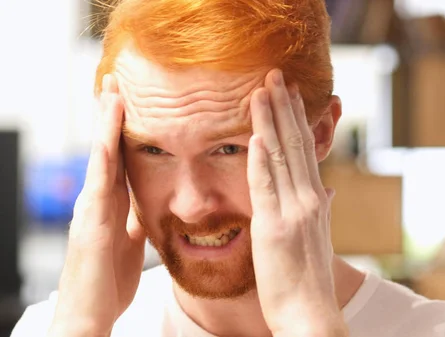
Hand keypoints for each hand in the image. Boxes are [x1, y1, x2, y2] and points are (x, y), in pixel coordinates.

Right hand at [48, 75, 145, 336]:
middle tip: (114, 80)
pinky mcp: (93, 224)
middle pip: (106, 149)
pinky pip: (100, 183)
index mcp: (110, 205)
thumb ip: (134, 221)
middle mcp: (98, 201)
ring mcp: (91, 210)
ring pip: (100, 158)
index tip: (127, 100)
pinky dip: (104, 157)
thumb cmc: (109, 281)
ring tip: (110, 91)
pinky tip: (108, 136)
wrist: (91, 314)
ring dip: (105, 124)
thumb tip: (145, 206)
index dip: (121, 129)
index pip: (117, 158)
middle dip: (109, 115)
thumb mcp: (129, 242)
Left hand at [247, 69, 346, 336]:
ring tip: (262, 90)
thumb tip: (327, 190)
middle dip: (284, 108)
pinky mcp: (275, 228)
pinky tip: (256, 135)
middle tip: (276, 75)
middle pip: (295, 144)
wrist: (311, 315)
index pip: (305, 151)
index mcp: (314, 201)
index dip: (296, 120)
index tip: (289, 94)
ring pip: (281, 157)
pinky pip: (266, 187)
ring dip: (271, 121)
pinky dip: (262, 160)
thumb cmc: (309, 281)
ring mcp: (293, 212)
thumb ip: (322, 210)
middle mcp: (308, 200)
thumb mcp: (318, 239)